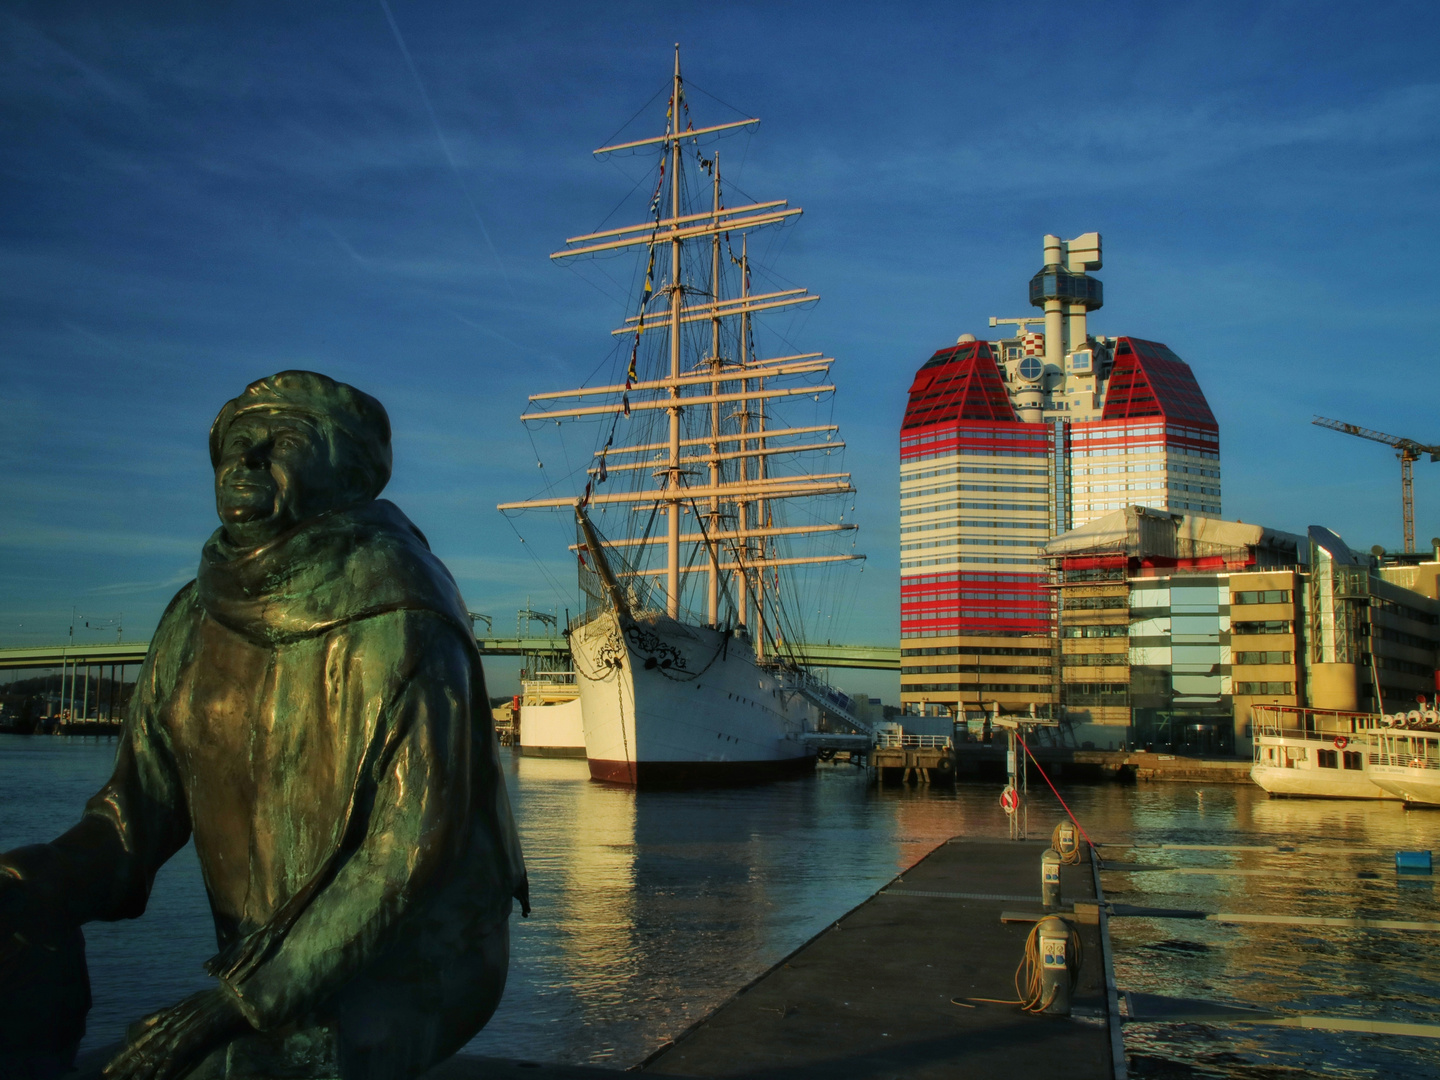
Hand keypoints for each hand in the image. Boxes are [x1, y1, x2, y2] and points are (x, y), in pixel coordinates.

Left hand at [102, 988, 248, 1079]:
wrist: (233, 994)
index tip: (107, 1069)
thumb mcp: (185, 1004)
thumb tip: (153, 1020)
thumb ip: (168, 1014)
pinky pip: (171, 1060)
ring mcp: (178, 1033)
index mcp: (166, 1017)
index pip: (139, 1040)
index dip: (122, 1055)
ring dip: (138, 1074)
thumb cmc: (214, 998)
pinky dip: (162, 1072)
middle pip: (141, 1051)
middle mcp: (168, 1026)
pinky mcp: (189, 1040)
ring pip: (152, 1058)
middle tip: (108, 1079)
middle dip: (123, 1067)